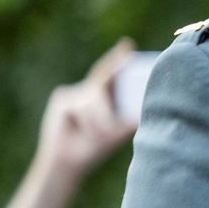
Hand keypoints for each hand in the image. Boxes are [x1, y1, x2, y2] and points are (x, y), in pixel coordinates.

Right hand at [35, 40, 136, 183]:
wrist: (69, 163)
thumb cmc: (93, 148)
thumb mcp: (115, 133)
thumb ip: (128, 120)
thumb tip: (146, 113)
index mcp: (101, 98)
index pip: (110, 75)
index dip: (118, 60)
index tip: (128, 45)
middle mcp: (86, 92)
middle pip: (102, 80)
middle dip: (115, 76)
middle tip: (127, 55)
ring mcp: (72, 94)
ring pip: (95, 97)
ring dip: (102, 118)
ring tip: (98, 136)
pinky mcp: (62, 99)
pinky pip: (82, 104)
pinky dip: (89, 120)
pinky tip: (82, 132)